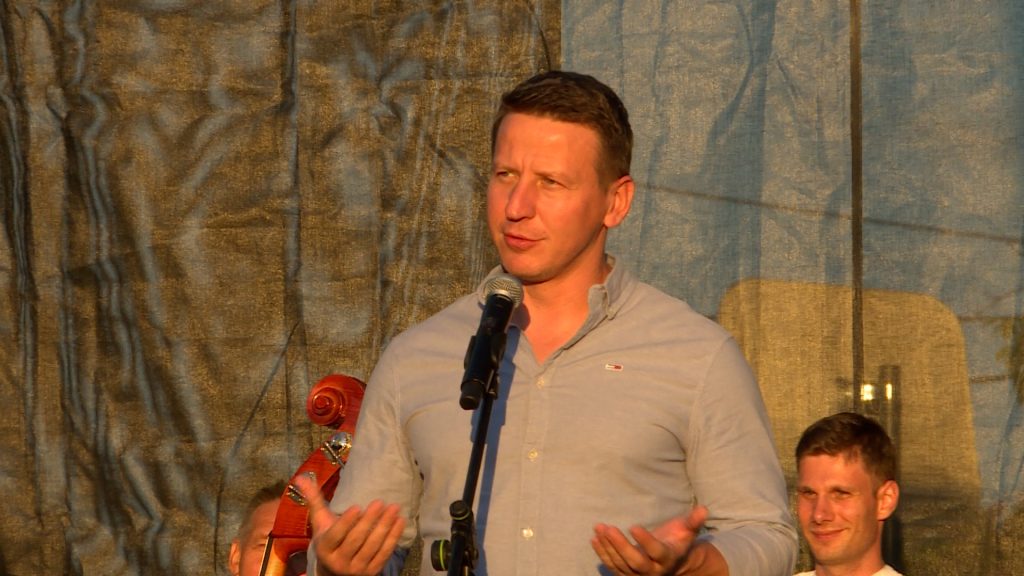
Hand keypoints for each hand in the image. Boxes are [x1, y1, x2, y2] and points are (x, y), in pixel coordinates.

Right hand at [294, 474, 405, 575]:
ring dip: (385, 526)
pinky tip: (400, 521)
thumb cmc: (329, 539)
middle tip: (379, 502)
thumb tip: (301, 478)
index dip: (346, 522)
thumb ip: (313, 500)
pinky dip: (393, 537)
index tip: (357, 506)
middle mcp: (339, 562)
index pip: (336, 535)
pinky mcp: (372, 572)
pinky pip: (384, 553)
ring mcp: (356, 569)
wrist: (336, 570)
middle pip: (356, 540)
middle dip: (369, 520)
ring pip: (372, 546)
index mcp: (325, 548)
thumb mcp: (320, 522)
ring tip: (394, 508)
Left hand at [591, 506, 714, 575]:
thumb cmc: (677, 541)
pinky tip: (595, 539)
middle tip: (608, 528)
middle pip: (635, 562)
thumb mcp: (687, 531)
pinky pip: (613, 567)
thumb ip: (694, 521)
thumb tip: (704, 509)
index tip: (633, 526)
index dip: (645, 541)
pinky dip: (602, 554)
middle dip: (621, 546)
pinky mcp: (627, 575)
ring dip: (608, 547)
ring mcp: (638, 575)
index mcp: (668, 558)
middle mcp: (653, 571)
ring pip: (621, 565)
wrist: (671, 562)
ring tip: (599, 528)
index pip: (656, 552)